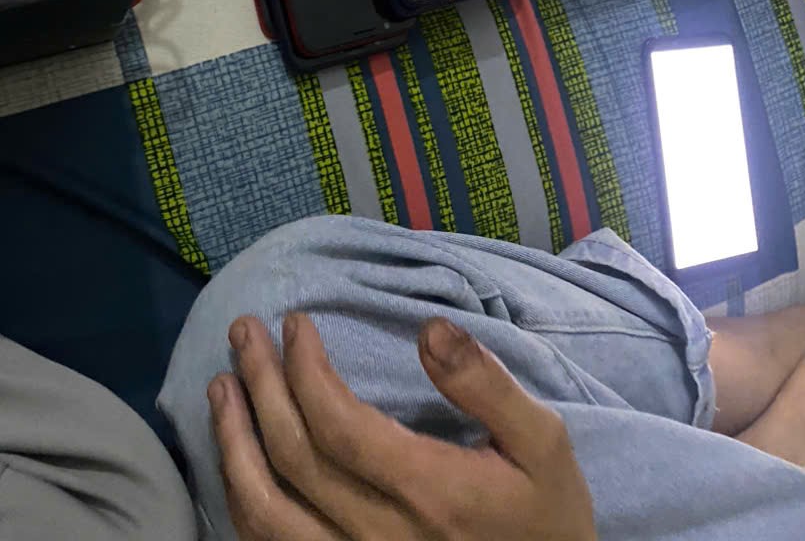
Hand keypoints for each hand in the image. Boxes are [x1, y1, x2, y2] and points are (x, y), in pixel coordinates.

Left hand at [209, 313, 597, 540]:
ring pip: (266, 511)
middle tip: (244, 332)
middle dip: (261, 384)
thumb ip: (486, 384)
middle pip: (294, 456)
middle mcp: (378, 536)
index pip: (338, 425)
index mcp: (428, 492)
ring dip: (232, 443)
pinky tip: (234, 458)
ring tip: (221, 386)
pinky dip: (241, 501)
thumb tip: (429, 329)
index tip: (295, 323)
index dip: (304, 369)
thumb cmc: (545, 516)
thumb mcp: (542, 443)